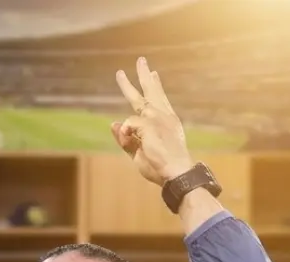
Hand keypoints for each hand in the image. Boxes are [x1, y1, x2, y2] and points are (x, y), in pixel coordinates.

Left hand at [111, 58, 195, 185]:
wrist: (176, 173)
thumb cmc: (161, 166)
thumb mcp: (139, 152)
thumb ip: (126, 139)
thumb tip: (113, 124)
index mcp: (166, 122)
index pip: (159, 100)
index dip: (155, 86)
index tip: (153, 73)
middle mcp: (163, 116)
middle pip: (151, 91)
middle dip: (144, 75)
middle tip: (140, 60)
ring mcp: (158, 118)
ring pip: (138, 98)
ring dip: (126, 85)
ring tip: (119, 74)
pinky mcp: (151, 124)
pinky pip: (129, 123)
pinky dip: (125, 132)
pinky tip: (125, 136)